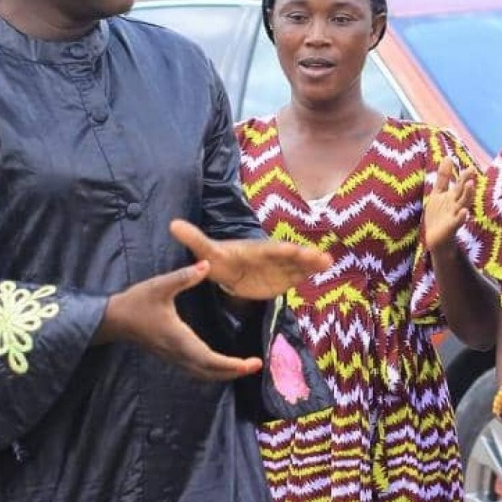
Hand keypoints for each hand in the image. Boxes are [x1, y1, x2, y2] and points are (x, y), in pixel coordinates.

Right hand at [101, 262, 263, 380]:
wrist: (112, 319)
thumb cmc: (135, 302)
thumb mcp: (159, 285)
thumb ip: (184, 277)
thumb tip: (206, 265)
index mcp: (179, 339)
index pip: (210, 360)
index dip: (231, 365)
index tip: (251, 364)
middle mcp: (179, 353)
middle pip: (211, 372)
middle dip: (235, 371)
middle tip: (257, 365)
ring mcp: (174, 357)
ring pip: (204, 373)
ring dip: (225, 373)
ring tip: (245, 366)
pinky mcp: (172, 356)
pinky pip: (197, 369)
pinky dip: (213, 370)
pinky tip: (223, 364)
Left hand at [169, 219, 330, 299]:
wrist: (230, 273)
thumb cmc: (219, 261)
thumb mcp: (207, 253)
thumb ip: (195, 240)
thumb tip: (173, 224)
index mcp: (256, 249)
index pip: (270, 249)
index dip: (281, 250)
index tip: (293, 250)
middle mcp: (272, 255)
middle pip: (290, 254)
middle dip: (305, 255)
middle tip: (321, 257)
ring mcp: (281, 265)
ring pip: (300, 263)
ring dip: (314, 262)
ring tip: (328, 262)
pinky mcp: (286, 276)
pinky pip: (301, 272)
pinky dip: (312, 270)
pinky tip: (325, 267)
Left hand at [423, 157, 476, 252]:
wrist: (435, 239)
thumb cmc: (438, 215)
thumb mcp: (438, 193)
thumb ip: (444, 177)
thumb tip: (448, 157)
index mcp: (452, 196)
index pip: (460, 183)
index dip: (464, 175)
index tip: (471, 167)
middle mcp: (456, 204)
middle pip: (463, 191)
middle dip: (467, 182)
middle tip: (472, 171)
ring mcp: (454, 216)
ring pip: (463, 203)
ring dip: (467, 195)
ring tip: (470, 185)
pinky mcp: (451, 227)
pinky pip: (457, 221)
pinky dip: (461, 217)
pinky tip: (464, 212)